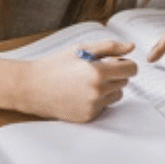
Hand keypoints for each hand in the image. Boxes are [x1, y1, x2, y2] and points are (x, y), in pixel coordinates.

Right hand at [18, 40, 136, 121]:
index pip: (131, 69)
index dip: (124, 62)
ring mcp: (94, 106)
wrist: (32, 87)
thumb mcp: (81, 49)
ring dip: (109, 88)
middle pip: (124, 82)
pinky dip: (97, 99)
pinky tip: (80, 93)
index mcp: (98, 71)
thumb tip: (131, 47)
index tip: (115, 60)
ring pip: (116, 95)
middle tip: (95, 69)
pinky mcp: (89, 116)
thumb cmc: (55, 65)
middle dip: (115, 74)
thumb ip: (109, 47)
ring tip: (87, 81)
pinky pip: (104, 106)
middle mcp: (98, 91)